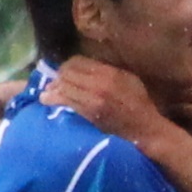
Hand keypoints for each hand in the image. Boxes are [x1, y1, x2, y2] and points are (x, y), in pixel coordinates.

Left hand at [48, 57, 167, 144]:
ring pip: (63, 87)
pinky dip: (54, 99)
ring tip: (48, 90)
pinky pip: (65, 102)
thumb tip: (85, 68)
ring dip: (53, 88)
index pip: (77, 62)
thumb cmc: (139, 104)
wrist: (144, 130)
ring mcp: (92, 100)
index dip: (68, 65)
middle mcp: (99, 84)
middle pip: (67, 73)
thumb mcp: (129, 79)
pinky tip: (48, 100)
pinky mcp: (87, 114)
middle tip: (54, 80)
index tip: (65, 69)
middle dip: (58, 76)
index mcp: (110, 73)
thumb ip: (108, 71)